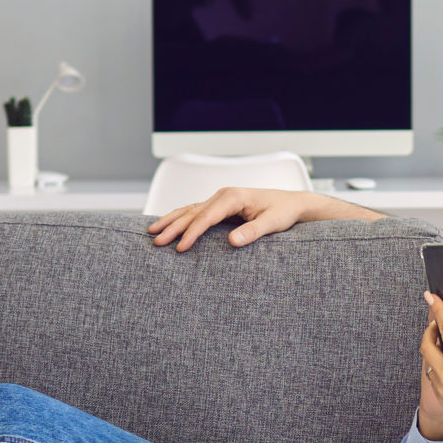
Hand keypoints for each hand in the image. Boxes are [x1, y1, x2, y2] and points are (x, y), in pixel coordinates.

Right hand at [148, 186, 361, 251]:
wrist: (291, 203)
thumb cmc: (283, 212)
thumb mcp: (272, 223)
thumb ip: (253, 232)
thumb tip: (232, 242)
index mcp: (233, 197)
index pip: (206, 217)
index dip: (192, 233)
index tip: (180, 248)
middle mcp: (223, 195)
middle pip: (192, 212)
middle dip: (173, 227)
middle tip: (156, 242)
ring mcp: (220, 199)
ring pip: (189, 209)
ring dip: (170, 220)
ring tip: (151, 231)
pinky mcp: (220, 206)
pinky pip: (195, 211)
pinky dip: (180, 218)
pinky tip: (168, 225)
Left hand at [419, 291, 442, 442]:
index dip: (438, 308)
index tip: (431, 295)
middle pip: (426, 344)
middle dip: (430, 330)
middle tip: (439, 323)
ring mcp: (441, 388)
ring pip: (428, 362)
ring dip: (434, 350)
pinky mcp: (442, 398)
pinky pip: (433, 377)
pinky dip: (438, 366)